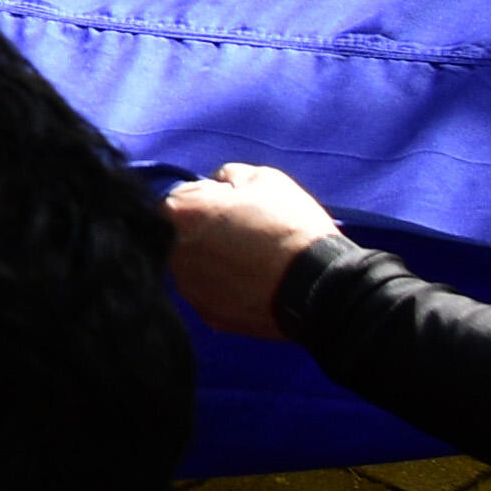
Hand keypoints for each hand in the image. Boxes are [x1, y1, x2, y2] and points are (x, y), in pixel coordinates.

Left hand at [162, 165, 341, 335]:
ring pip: (195, 268)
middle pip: (182, 236)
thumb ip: (228, 176)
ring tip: (252, 261)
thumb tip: (215, 183)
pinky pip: (211, 294)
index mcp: (180, 213)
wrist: (316, 283)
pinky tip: (253, 284)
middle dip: (206, 232)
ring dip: (214, 262)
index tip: (234, 207)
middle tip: (246, 235)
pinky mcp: (208, 314)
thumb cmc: (289, 224)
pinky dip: (226, 288)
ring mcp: (189, 288)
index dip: (207, 199)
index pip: (180, 199)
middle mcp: (173, 252)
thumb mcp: (263, 178)